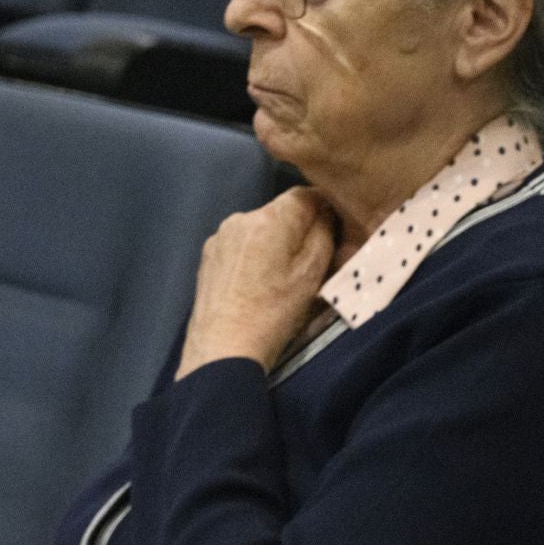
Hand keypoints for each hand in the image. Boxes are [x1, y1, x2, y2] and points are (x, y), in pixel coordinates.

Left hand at [176, 187, 336, 379]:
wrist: (223, 350)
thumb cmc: (274, 314)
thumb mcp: (313, 274)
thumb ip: (324, 234)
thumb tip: (325, 214)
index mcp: (270, 218)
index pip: (306, 194)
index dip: (325, 207)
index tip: (335, 228)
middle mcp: (241, 218)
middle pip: (281, 211)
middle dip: (299, 228)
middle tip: (312, 259)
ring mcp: (220, 237)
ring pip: (260, 228)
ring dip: (275, 242)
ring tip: (282, 276)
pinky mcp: (208, 256)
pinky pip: (241, 244)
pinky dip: (255, 255)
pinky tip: (258, 283)